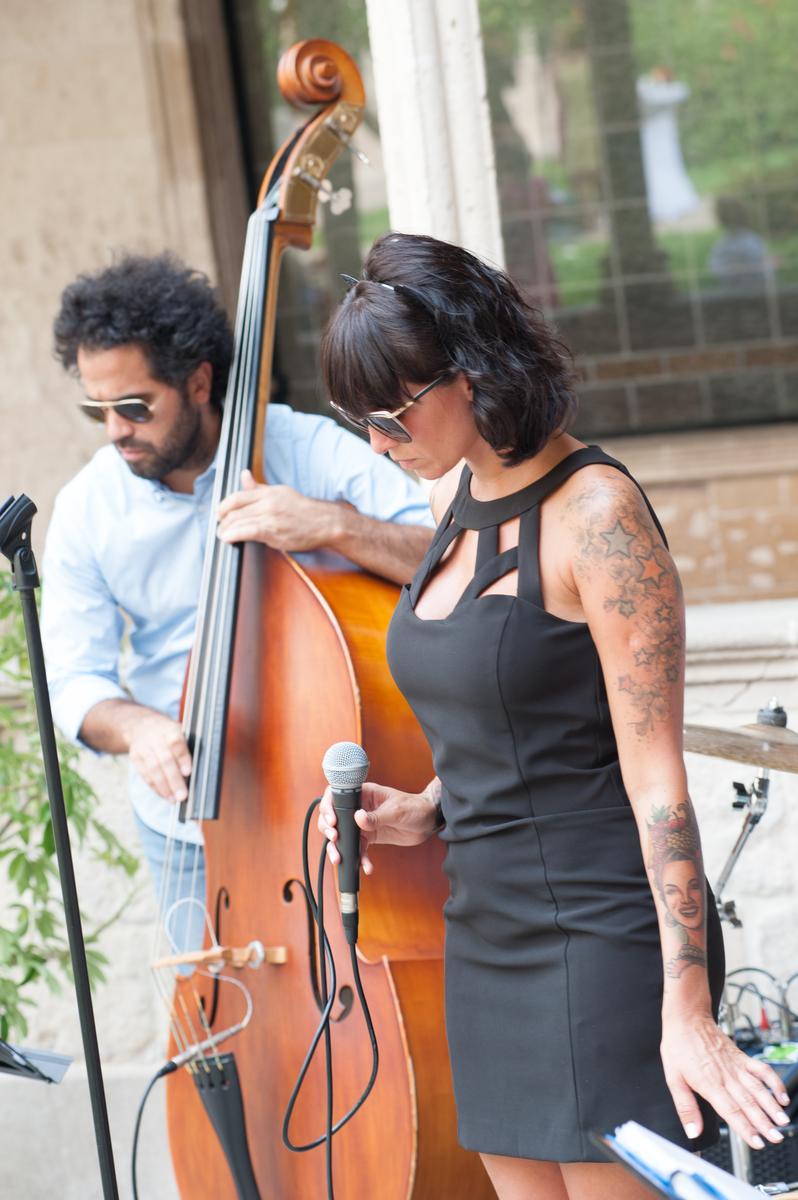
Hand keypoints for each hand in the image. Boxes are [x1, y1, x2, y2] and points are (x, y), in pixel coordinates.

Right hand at [123, 710, 191, 802]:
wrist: (141, 725)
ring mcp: (143, 747)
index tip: (188, 772)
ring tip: (174, 799)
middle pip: (164, 760)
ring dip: (164, 787)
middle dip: (174, 780)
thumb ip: (187, 748)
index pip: (176, 743)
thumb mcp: (180, 732)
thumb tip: (195, 772)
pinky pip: (145, 775)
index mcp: (170, 729)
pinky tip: (165, 795)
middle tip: (183, 795)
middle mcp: (155, 737)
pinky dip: (155, 787)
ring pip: (153, 769)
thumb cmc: (168, 733)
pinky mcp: (135, 757)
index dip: (182, 758)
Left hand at [216, 469, 336, 550]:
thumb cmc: (304, 511)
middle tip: (220, 528)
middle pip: (235, 510)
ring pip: (238, 520)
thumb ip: (258, 488)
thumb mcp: (280, 493)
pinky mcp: (274, 531)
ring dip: (226, 530)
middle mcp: (268, 502)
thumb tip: (243, 474)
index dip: (223, 506)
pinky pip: (247, 531)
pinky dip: (234, 535)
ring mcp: (270, 516)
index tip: (220, 514)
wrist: (325, 523)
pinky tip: (228, 539)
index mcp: (269, 492)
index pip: (237, 496)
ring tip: (222, 535)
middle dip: (223, 520)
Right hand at [318, 781, 438, 874]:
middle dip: (329, 830)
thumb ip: (376, 816)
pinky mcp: (369, 837)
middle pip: (335, 818)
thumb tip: (358, 818)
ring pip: (343, 836)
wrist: (427, 821)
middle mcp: (359, 808)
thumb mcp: (396, 811)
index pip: (337, 796)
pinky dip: (360, 859)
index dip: (329, 807)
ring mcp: (363, 823)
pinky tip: (366, 867)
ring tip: (339, 859)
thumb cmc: (414, 807)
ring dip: (339, 848)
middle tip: (334, 839)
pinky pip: (358, 849)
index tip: (332, 821)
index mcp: (363, 794)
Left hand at [661, 1009, 789, 1148]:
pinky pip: (762, 1070)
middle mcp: (726, 1076)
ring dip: (772, 1106)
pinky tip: (782, 1096)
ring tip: (783, 1121)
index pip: (730, 1111)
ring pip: (758, 1088)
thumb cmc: (678, 1046)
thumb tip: (692, 1132)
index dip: (745, 1128)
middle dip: (763, 1123)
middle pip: (748, 1103)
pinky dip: (774, 1082)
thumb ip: (685, 1107)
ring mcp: (736, 1066)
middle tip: (776, 1138)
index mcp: (709, 1083)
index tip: (757, 1143)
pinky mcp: (742, 1057)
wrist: (687, 1018)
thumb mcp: (673, 1078)